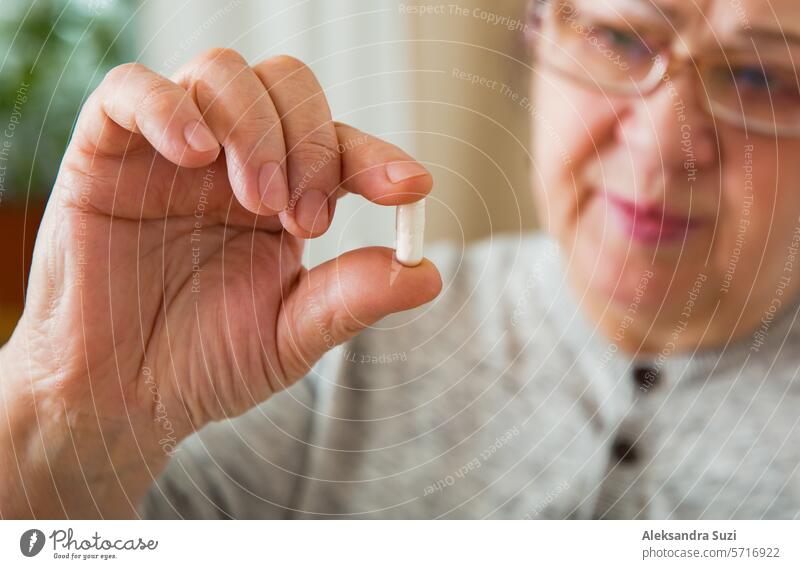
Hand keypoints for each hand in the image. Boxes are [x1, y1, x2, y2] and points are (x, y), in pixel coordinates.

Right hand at [1, 49, 439, 516]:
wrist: (120, 396)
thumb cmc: (205, 363)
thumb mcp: (290, 337)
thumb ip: (353, 299)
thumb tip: (428, 274)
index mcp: (284, 195)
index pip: (339, 146)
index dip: (377, 158)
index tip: (408, 188)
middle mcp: (233, 160)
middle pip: (290, 87)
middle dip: (312, 145)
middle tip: (306, 221)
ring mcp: (172, 149)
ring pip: (226, 74)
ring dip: (256, 129)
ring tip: (257, 202)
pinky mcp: (107, 150)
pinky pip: (133, 91)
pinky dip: (168, 108)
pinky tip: (194, 155)